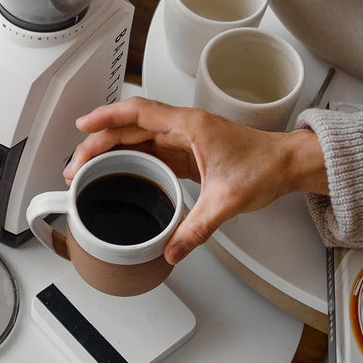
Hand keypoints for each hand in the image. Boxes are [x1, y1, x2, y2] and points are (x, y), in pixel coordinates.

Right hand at [63, 97, 327, 265]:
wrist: (286, 163)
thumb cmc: (264, 166)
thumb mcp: (228, 201)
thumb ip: (197, 229)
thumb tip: (171, 250)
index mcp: (190, 126)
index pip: (138, 113)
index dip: (107, 117)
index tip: (84, 125)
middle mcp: (182, 126)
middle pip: (129, 127)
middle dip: (98, 142)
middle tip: (76, 165)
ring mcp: (183, 137)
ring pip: (136, 137)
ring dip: (109, 149)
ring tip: (86, 168)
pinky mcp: (185, 149)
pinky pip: (148, 148)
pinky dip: (127, 157)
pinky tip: (114, 170)